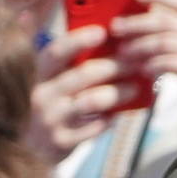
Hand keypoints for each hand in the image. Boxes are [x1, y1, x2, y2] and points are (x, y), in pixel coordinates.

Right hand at [26, 31, 128, 157]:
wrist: (40, 145)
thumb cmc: (62, 104)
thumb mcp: (63, 81)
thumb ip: (80, 64)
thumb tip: (117, 40)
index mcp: (44, 74)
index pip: (55, 52)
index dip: (77, 40)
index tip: (102, 32)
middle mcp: (43, 94)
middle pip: (81, 75)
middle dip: (113, 67)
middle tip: (136, 63)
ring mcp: (51, 118)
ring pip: (90, 101)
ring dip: (118, 93)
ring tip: (135, 88)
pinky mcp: (62, 139)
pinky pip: (93, 127)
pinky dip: (110, 120)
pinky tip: (120, 115)